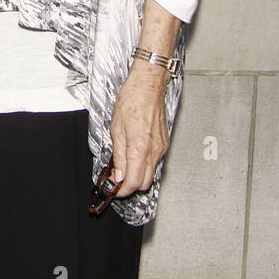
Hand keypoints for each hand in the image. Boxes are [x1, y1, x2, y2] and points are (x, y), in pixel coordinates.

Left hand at [109, 65, 169, 197]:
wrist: (148, 87)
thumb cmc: (131, 101)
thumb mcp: (117, 130)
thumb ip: (118, 156)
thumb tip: (117, 176)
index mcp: (140, 149)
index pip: (133, 183)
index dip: (122, 191)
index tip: (114, 190)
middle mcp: (154, 151)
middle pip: (144, 183)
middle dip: (130, 185)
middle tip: (117, 179)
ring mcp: (161, 148)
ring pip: (151, 173)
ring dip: (138, 174)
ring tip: (124, 164)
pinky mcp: (164, 143)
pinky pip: (155, 161)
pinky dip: (144, 163)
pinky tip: (135, 153)